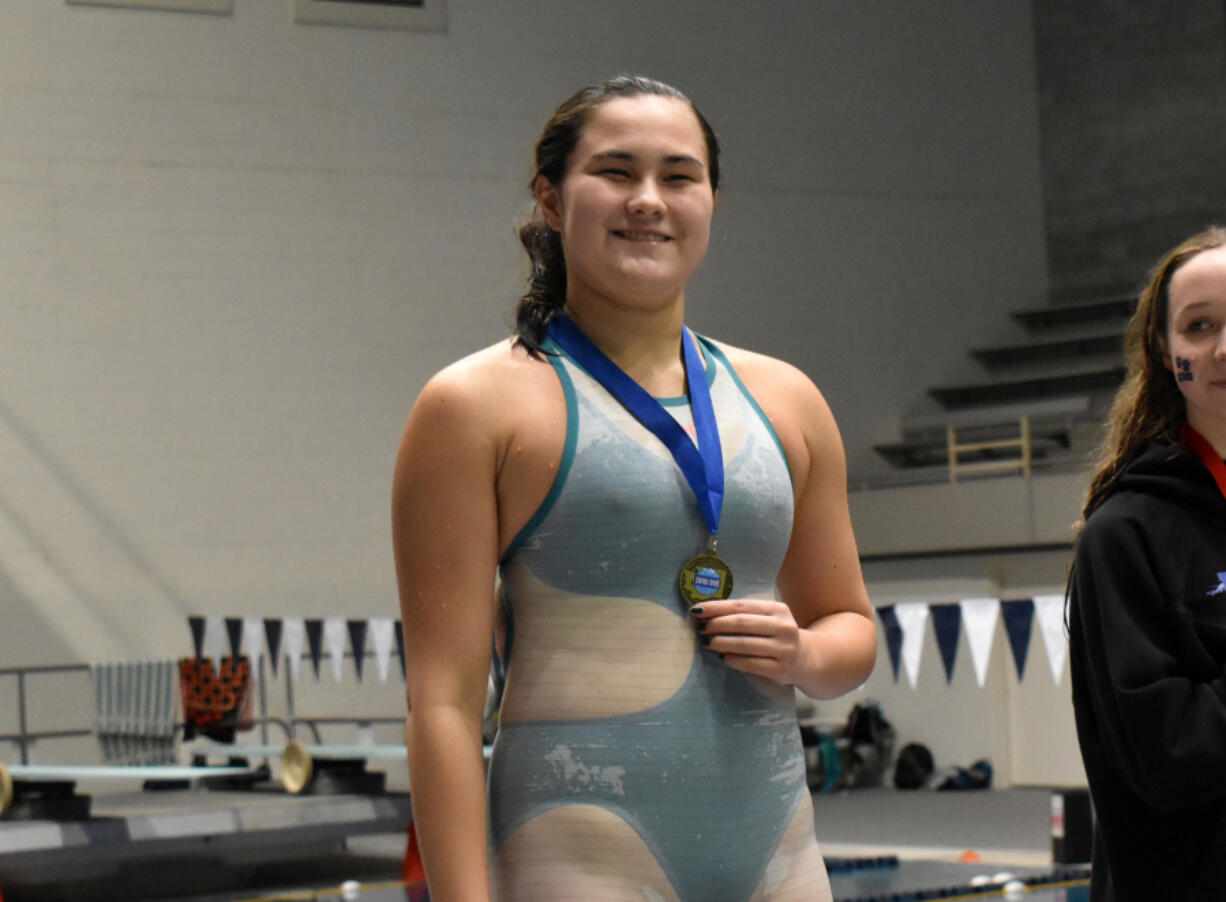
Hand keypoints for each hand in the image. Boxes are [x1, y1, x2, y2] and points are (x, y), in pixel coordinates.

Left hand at [690, 599, 805, 684]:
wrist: (805, 658)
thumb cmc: (777, 634)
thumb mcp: (768, 619)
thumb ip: (744, 615)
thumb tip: (707, 614)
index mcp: (778, 609)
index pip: (741, 606)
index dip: (717, 607)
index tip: (697, 610)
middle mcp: (784, 627)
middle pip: (742, 624)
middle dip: (717, 625)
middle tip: (700, 628)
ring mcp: (783, 649)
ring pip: (745, 644)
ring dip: (721, 643)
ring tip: (707, 642)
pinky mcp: (780, 669)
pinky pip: (750, 664)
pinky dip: (733, 659)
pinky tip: (722, 657)